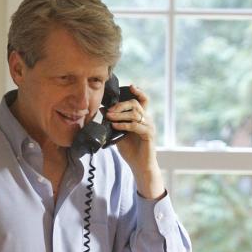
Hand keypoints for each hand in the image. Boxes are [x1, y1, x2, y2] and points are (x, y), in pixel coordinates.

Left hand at [107, 84, 165, 198]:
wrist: (139, 165)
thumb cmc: (130, 150)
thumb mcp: (119, 133)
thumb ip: (114, 122)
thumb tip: (102, 110)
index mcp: (142, 117)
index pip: (143, 100)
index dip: (138, 91)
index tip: (130, 86)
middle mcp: (147, 119)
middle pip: (135, 104)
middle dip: (120, 105)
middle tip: (109, 110)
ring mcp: (149, 126)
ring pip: (135, 114)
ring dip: (120, 115)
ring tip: (109, 117)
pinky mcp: (149, 134)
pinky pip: (135, 125)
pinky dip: (124, 125)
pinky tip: (115, 126)